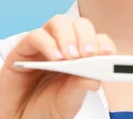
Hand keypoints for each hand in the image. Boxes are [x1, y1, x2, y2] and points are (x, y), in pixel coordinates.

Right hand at [0, 15, 116, 118]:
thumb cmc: (44, 111)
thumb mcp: (67, 104)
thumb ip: (78, 89)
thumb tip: (95, 79)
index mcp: (80, 58)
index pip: (96, 40)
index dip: (104, 43)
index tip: (109, 54)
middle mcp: (63, 46)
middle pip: (79, 25)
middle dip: (87, 36)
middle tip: (89, 54)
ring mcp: (44, 46)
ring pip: (59, 22)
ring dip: (68, 36)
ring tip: (72, 57)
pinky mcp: (23, 49)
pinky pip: (36, 35)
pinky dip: (47, 43)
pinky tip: (54, 59)